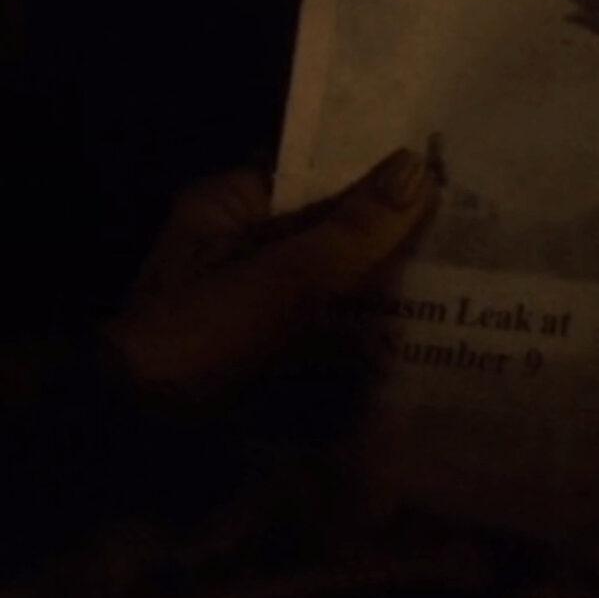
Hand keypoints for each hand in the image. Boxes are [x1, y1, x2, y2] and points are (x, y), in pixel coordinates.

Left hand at [103, 149, 436, 401]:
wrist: (141, 433)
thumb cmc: (206, 332)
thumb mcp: (288, 273)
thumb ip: (354, 225)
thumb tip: (418, 164)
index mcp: (225, 208)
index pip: (310, 178)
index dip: (370, 181)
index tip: (435, 183)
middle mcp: (233, 251)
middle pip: (323, 238)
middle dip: (380, 247)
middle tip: (457, 244)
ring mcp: (243, 309)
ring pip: (325, 293)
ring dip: (374, 301)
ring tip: (454, 296)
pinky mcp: (254, 360)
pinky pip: (317, 342)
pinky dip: (354, 347)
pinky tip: (412, 349)